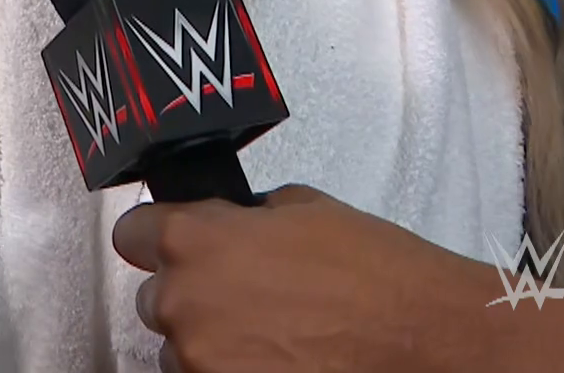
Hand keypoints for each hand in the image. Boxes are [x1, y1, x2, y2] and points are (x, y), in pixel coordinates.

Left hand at [110, 184, 563, 372]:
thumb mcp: (305, 209)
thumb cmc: (378, 275)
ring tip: (274, 339)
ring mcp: (202, 360)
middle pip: (156, 297)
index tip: (171, 245)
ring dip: (213, 343)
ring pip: (180, 349)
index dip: (155, 238)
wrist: (431, 340)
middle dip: (194, 296)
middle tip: (249, 300)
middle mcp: (185, 302)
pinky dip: (234, 371)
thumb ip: (245, 217)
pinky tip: (282, 361)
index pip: (132, 233)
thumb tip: (228, 225)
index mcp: (196, 241)